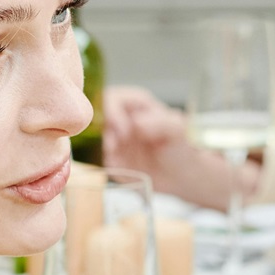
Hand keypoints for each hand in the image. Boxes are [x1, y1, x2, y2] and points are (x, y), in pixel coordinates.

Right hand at [102, 85, 259, 209]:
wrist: (181, 176)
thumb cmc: (181, 147)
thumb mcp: (177, 131)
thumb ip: (160, 123)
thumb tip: (136, 123)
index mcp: (135, 105)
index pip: (112, 98)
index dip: (112, 112)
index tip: (124, 130)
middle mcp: (120, 119)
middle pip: (96, 117)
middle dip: (104, 131)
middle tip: (115, 146)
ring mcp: (113, 139)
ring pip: (93, 138)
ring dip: (103, 148)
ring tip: (119, 157)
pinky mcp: (111, 159)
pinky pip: (98, 159)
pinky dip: (105, 163)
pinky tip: (121, 167)